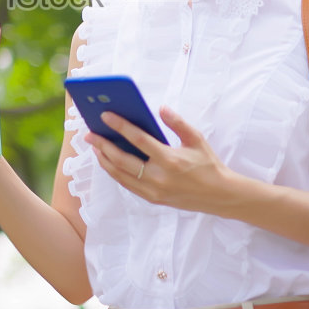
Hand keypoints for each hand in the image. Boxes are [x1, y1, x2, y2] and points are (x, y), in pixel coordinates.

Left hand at [85, 107, 237, 214]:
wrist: (219, 196)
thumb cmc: (208, 164)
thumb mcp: (196, 139)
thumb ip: (178, 123)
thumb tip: (161, 108)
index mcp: (170, 159)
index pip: (139, 140)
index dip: (120, 126)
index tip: (106, 116)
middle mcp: (159, 177)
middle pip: (123, 160)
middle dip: (103, 145)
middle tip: (90, 133)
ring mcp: (154, 191)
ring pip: (121, 175)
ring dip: (105, 160)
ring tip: (95, 147)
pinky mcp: (152, 199)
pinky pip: (127, 185)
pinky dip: (115, 172)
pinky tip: (109, 162)